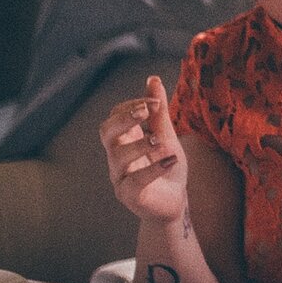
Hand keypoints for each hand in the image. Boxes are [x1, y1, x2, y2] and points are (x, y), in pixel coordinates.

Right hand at [100, 75, 188, 227]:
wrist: (175, 202)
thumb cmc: (167, 167)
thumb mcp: (167, 136)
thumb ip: (159, 113)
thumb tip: (153, 80)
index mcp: (124, 140)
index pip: (114, 115)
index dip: (131, 105)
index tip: (155, 102)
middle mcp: (117, 156)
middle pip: (106, 132)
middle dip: (123, 118)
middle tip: (145, 112)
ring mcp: (120, 177)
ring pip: (119, 156)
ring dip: (142, 144)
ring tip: (163, 142)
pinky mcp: (129, 196)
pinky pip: (133, 181)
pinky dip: (153, 169)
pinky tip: (171, 160)